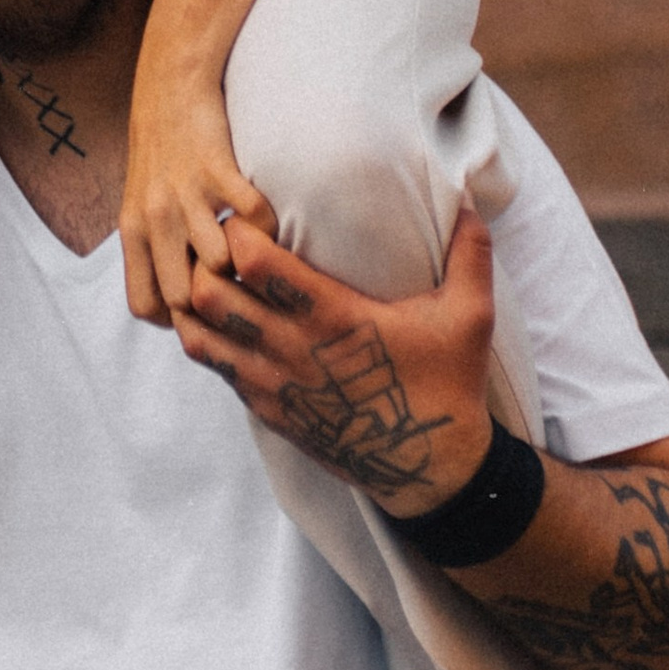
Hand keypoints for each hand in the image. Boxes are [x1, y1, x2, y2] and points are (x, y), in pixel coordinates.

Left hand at [118, 56, 274, 328]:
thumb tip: (181, 304)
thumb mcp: (142, 204)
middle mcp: (154, 219)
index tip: (204, 310)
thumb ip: (155, 250)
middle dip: (216, 300)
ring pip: (219, 265)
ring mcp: (184, 194)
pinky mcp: (217, 169)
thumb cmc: (162, 151)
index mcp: (133, 232)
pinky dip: (268, 225)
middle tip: (238, 287)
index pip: (145, 306)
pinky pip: (253, 219)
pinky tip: (265, 216)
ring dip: (244, 262)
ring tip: (255, 251)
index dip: (177, 320)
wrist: (170, 83)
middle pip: (184, 298)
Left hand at [175, 204, 497, 516]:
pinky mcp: (268, 411)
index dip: (238, 230)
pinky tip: (220, 318)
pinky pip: (216, 368)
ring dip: (195, 300)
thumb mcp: (470, 317)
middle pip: (210, 294)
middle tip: (215, 238)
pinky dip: (207, 338)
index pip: (256, 264)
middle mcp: (294, 350)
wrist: (431, 470)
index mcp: (334, 318)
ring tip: (210, 274)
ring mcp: (276, 385)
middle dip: (203, 258)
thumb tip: (473, 199)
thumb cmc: (448, 385)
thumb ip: (471, 253)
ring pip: (200, 334)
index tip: (243, 212)